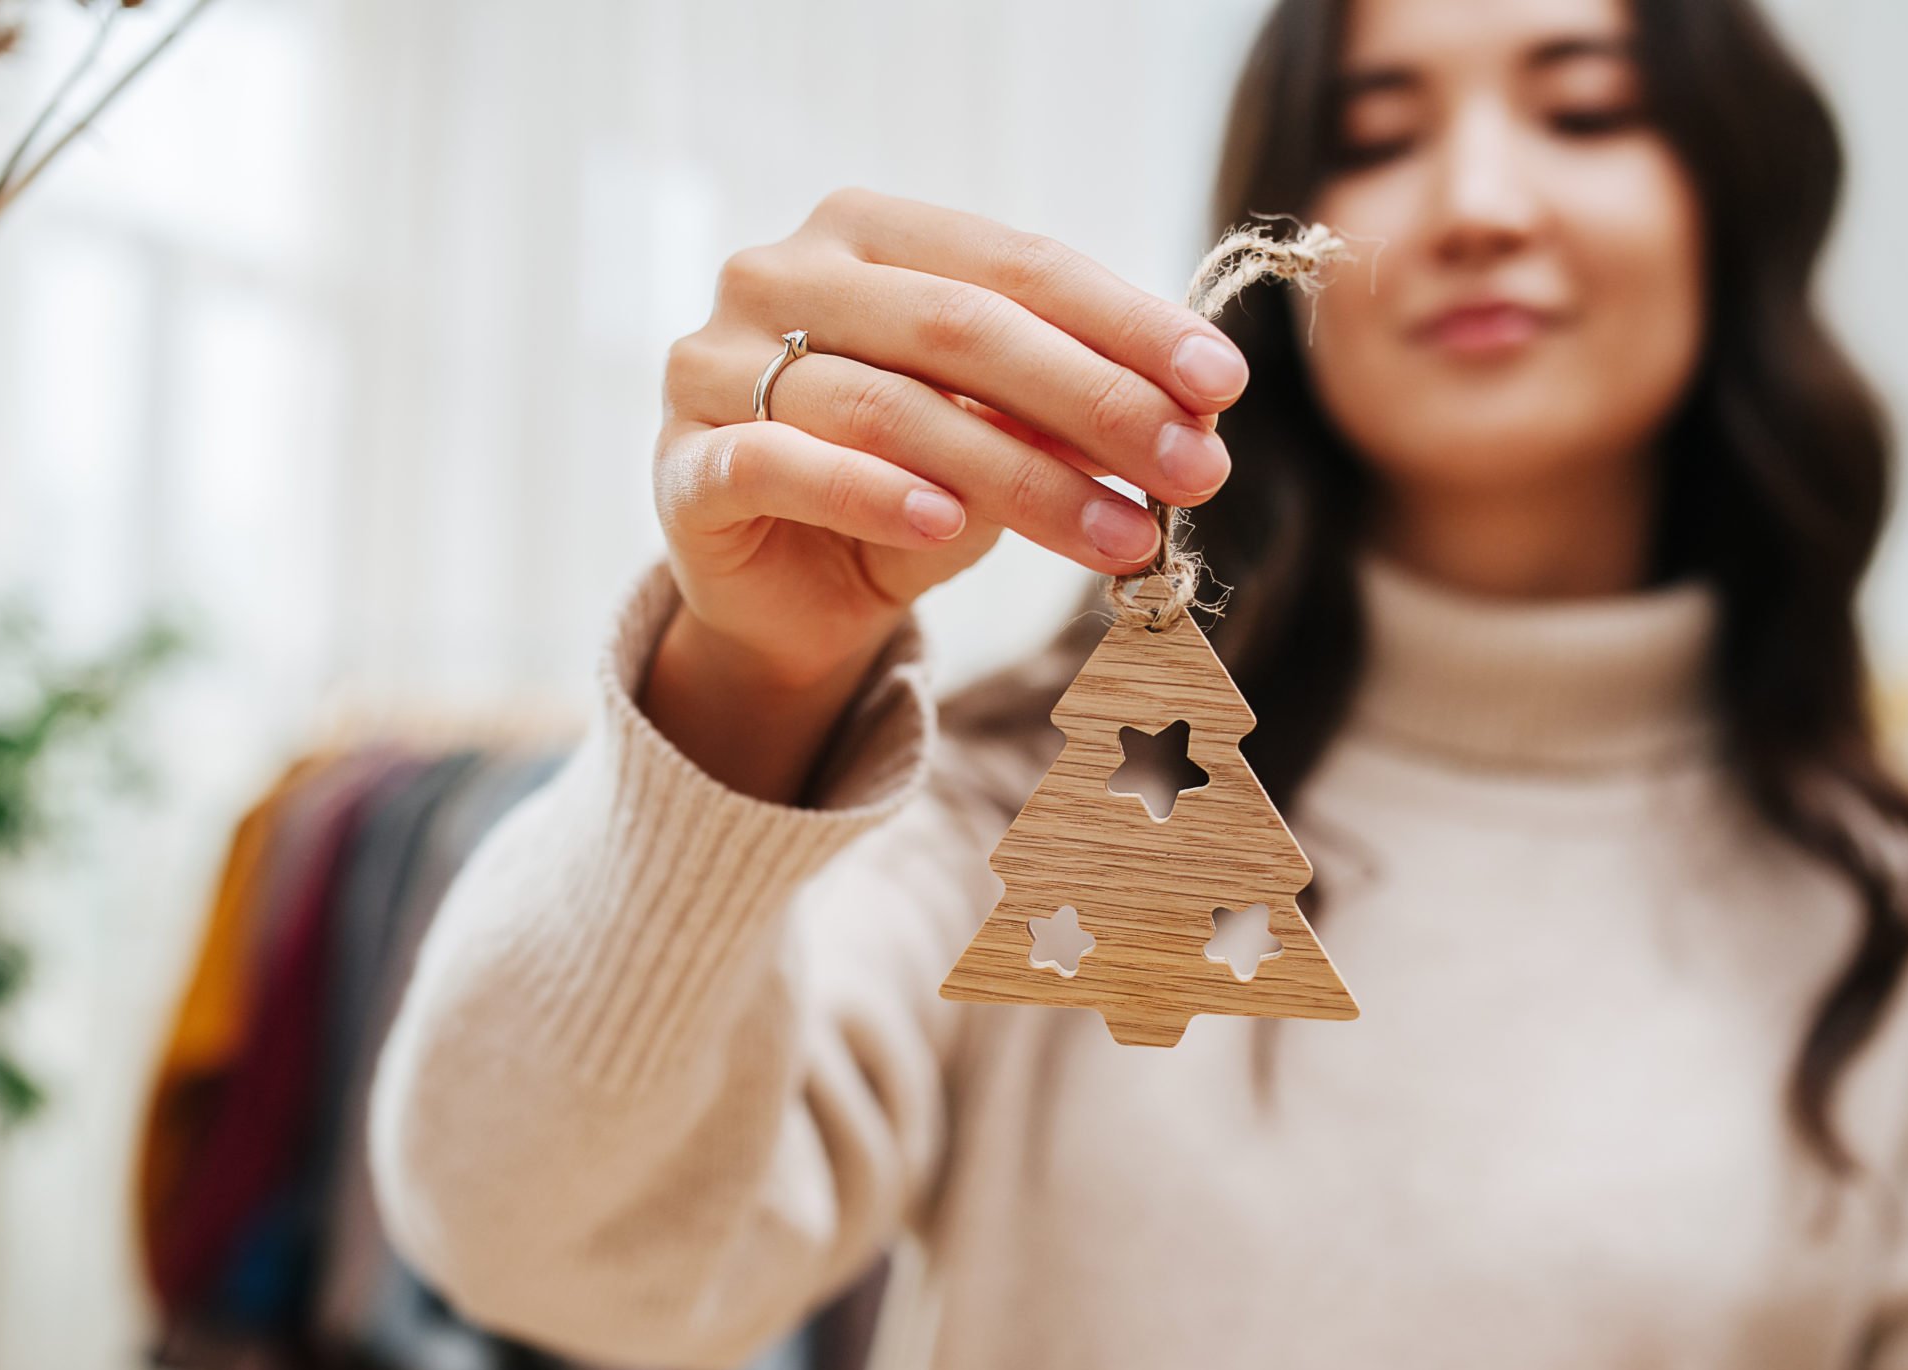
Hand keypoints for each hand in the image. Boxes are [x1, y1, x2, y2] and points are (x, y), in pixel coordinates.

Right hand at [641, 186, 1247, 801]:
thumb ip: (1063, 406)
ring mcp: (716, 365)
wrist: (786, 600)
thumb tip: (1193, 409)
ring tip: (1123, 535)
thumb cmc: (903, 490)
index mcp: (866, 232)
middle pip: (960, 327)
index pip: (1015, 263)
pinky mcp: (686, 466)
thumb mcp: (997, 436)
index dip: (1126, 323)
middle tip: (1194, 469)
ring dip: (1023, 475)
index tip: (1221, 386)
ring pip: (889, 407)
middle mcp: (779, 274)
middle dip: (1096, 401)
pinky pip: (784, 464)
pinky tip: (953, 525)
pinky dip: (875, 491)